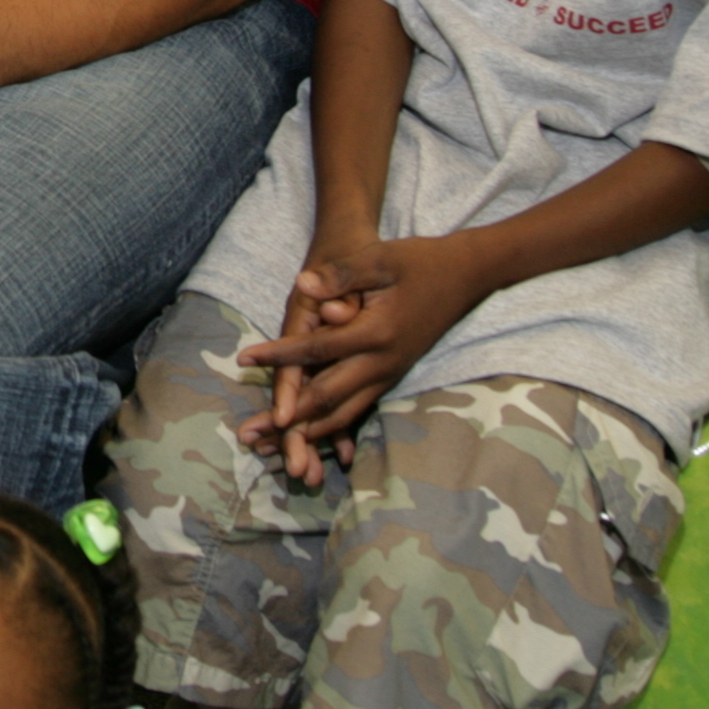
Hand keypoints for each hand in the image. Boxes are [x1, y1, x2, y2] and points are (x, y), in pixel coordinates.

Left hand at [235, 233, 484, 487]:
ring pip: (343, 414)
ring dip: (307, 434)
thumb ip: (342, 274)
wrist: (465, 277)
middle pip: (326, 398)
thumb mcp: (381, 258)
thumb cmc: (419, 262)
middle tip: (250, 434)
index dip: (279, 356)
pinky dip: (331, 429)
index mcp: (376, 333)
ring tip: (273, 451)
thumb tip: (303, 284)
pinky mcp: (391, 378)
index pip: (316, 349)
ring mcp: (389, 374)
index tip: (244, 360)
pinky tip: (309, 441)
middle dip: (287, 419)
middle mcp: (382, 362)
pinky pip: (357, 410)